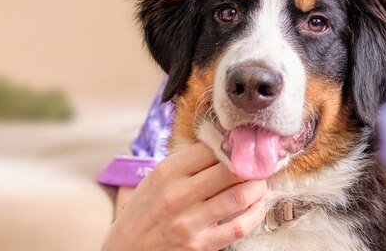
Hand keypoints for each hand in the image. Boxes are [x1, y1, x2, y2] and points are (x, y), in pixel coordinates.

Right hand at [102, 142, 267, 250]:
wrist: (126, 249)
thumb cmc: (145, 210)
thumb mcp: (156, 178)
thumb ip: (186, 163)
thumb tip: (224, 145)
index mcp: (166, 172)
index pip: (210, 149)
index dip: (232, 144)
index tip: (243, 145)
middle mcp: (177, 195)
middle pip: (229, 170)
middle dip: (251, 164)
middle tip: (259, 163)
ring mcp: (189, 222)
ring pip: (239, 196)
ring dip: (257, 187)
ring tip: (259, 183)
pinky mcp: (200, 245)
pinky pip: (239, 227)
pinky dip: (255, 214)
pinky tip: (256, 206)